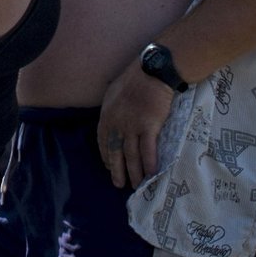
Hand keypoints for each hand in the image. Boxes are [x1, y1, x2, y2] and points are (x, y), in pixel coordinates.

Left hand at [94, 59, 176, 189]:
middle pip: (115, 152)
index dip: (106, 156)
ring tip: (137, 185)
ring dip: (134, 173)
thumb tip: (111, 118)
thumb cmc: (136, 79)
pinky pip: (148, 150)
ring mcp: (132, 126)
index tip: (109, 167)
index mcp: (106, 115)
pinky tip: (151, 174)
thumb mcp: (113, 92)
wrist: (153, 71)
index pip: (103, 141)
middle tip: (119, 184)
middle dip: (117, 170)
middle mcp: (116, 123)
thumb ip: (112, 108)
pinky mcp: (148, 127)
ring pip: (131, 155)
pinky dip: (149, 164)